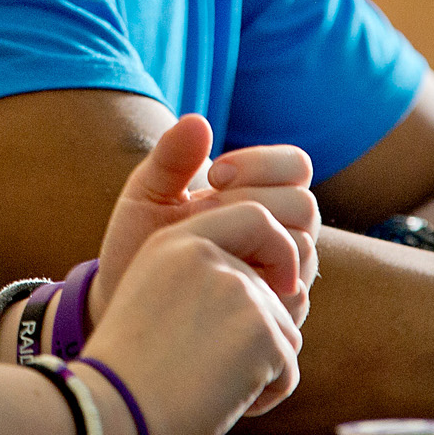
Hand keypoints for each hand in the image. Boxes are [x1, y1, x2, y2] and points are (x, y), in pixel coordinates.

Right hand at [82, 199, 306, 434]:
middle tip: (206, 368)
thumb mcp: (151, 294)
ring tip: (208, 384)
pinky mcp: (262, 333)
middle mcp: (212, 258)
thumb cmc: (128, 369)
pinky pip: (286, 371)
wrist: (113, 410)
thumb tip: (273, 289)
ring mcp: (240, 292)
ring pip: (284, 334)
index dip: (279, 248)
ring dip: (258, 369)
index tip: (283, 280)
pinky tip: (220, 400)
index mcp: (177, 241)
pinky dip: (263, 396)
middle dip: (255, 339)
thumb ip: (201, 277)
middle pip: (275, 294)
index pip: (255, 218)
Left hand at [93, 116, 317, 323]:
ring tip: (211, 251)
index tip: (213, 177)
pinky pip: (295, 297)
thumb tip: (199, 120)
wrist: (128, 300)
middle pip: (305, 205)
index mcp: (260, 195)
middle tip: (209, 217)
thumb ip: (171, 157)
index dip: (263, 164)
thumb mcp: (147, 195)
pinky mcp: (278, 314)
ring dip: (258, 244)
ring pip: (304, 249)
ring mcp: (283, 273)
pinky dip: (258, 284)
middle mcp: (281, 232)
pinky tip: (217, 284)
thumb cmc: (138, 242)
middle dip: (256, 203)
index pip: (296, 166)